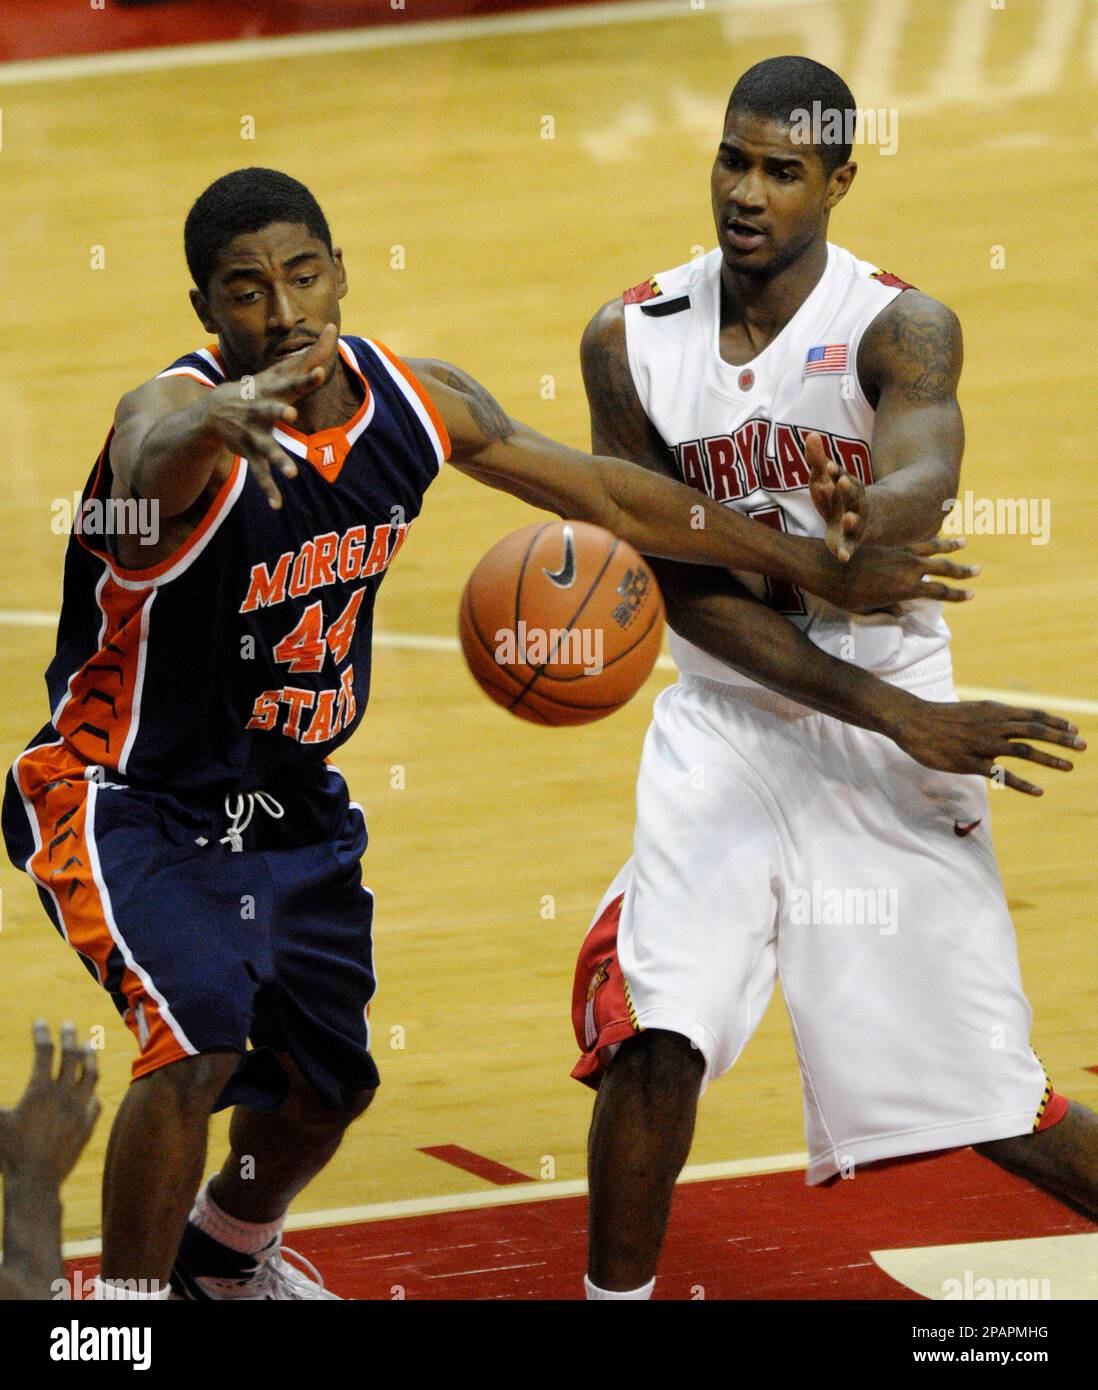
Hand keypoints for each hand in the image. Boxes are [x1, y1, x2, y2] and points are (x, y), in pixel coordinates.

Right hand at [0, 1022, 99, 1184]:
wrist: (35, 1182)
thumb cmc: (9, 1152)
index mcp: (40, 1090)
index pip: (44, 1052)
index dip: (42, 1034)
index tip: (40, 1022)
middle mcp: (64, 1095)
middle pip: (71, 1056)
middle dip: (68, 1037)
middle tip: (67, 1025)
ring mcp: (79, 1109)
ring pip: (90, 1074)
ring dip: (89, 1057)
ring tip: (88, 1046)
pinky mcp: (87, 1125)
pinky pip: (94, 1101)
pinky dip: (91, 1091)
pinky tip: (90, 1088)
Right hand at [206, 322, 337, 508]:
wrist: (210, 413)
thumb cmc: (250, 393)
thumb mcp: (270, 378)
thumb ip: (300, 363)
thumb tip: (329, 335)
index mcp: (268, 394)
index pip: (290, 383)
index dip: (304, 377)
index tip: (320, 370)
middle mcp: (259, 411)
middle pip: (271, 410)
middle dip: (279, 411)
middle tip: (292, 414)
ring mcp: (253, 434)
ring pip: (267, 448)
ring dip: (279, 461)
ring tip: (292, 475)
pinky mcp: (249, 453)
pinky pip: (260, 475)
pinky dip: (269, 490)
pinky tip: (278, 505)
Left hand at [807, 432, 867, 561]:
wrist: (873, 520)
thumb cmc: (843, 496)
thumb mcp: (829, 478)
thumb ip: (819, 459)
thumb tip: (810, 435)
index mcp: (849, 487)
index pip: (842, 477)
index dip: (836, 472)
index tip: (829, 466)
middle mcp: (856, 504)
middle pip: (853, 495)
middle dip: (847, 489)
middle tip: (842, 482)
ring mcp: (856, 523)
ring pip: (855, 521)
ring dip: (851, 520)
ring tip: (847, 519)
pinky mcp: (851, 542)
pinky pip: (850, 547)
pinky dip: (846, 552)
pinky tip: (841, 557)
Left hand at [811, 535, 977, 612]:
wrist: (826, 567)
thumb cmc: (844, 595)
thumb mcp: (867, 608)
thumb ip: (887, 608)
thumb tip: (901, 612)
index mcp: (907, 588)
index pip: (939, 592)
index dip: (956, 595)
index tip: (972, 595)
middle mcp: (909, 568)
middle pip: (943, 568)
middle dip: (961, 570)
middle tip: (978, 571)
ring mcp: (899, 553)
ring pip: (931, 548)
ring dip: (949, 546)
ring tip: (964, 542)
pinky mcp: (889, 545)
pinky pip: (913, 542)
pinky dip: (925, 540)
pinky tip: (930, 539)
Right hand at [885, 694, 1085, 794]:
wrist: (913, 722)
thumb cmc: (941, 718)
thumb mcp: (972, 711)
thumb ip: (993, 717)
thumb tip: (1011, 722)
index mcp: (994, 711)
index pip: (1032, 715)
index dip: (1055, 722)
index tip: (1074, 730)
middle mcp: (992, 725)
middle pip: (1034, 731)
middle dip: (1061, 739)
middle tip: (1083, 746)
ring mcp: (982, 744)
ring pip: (1023, 750)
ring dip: (1049, 759)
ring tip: (1069, 766)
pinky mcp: (970, 762)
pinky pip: (1001, 774)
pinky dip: (1022, 783)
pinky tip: (1039, 791)